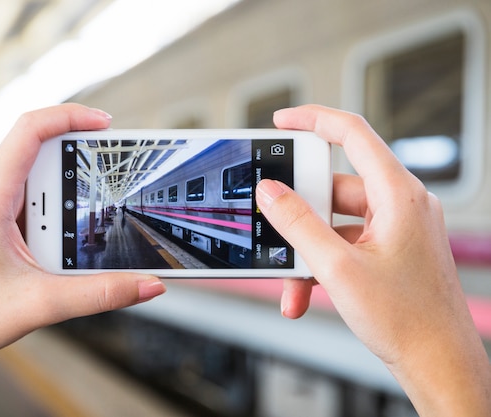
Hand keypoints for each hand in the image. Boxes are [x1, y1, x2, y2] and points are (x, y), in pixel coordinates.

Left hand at [0, 104, 165, 415]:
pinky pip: (25, 201)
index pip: (30, 130)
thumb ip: (100, 294)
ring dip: (64, 204)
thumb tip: (146, 284)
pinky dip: (50, 216)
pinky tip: (58, 247)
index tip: (106, 124)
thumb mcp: (40, 305)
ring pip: (35, 182)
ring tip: (76, 237)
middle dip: (79, 176)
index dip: (71, 117)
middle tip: (106, 199)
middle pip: (41, 156)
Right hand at [255, 105, 490, 415]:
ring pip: (335, 221)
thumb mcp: (337, 267)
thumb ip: (298, 224)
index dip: (314, 120)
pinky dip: (322, 262)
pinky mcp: (389, 249)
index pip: (354, 134)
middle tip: (274, 227)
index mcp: (399, 195)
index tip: (283, 121)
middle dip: (299, 215)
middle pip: (335, 186)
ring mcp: (396, 228)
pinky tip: (307, 291)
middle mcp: (401, 204)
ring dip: (307, 250)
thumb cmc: (407, 320)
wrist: (437, 363)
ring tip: (293, 283)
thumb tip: (271, 192)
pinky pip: (345, 241)